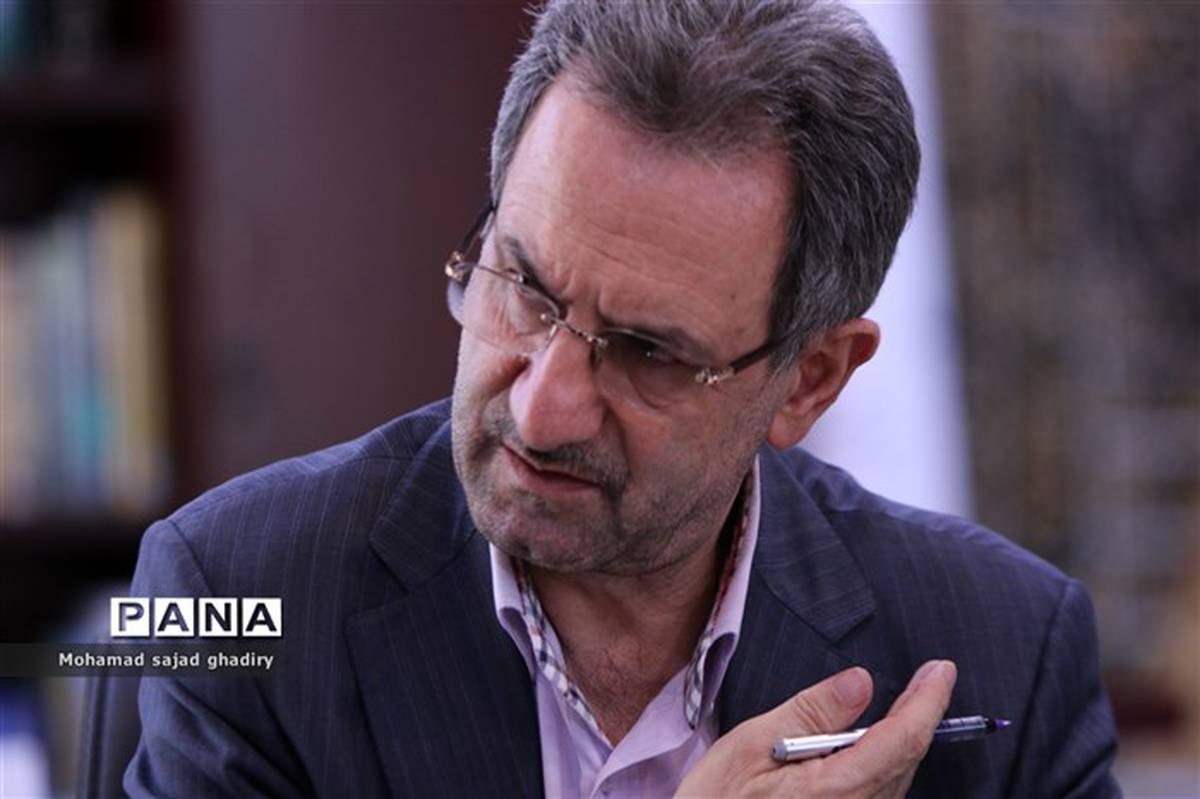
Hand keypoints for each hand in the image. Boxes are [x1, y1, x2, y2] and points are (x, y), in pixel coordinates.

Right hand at [676, 660, 956, 797]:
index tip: (941, 671)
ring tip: (907, 707)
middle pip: (905, 760)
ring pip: (896, 780)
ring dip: (904, 742)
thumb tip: (860, 683)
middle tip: (931, 679)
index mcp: (837, 790)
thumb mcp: (751, 745)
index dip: (928, 701)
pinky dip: (885, 765)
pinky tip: (873, 748)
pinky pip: (879, 796)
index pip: (901, 739)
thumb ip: (810, 713)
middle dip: (921, 716)